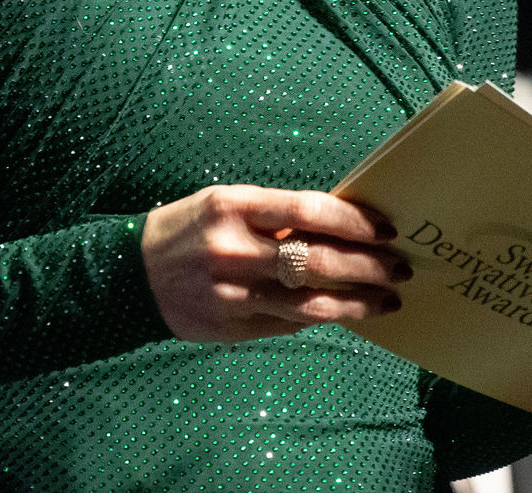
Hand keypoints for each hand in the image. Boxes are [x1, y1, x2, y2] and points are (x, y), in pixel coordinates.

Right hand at [140, 185, 409, 342]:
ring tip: (388, 301)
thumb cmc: (189, 229)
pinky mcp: (231, 327)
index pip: (308, 211)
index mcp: (233, 206)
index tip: (386, 229)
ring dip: (356, 303)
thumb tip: (339, 226)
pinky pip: (288, 325)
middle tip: (400, 268)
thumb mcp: (224, 204)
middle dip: (367, 265)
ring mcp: (232, 294)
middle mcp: (233, 249)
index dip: (353, 221)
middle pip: (317, 260)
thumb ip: (275, 216)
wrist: (131, 274)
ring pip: (310, 303)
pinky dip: (322, 319)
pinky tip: (345, 313)